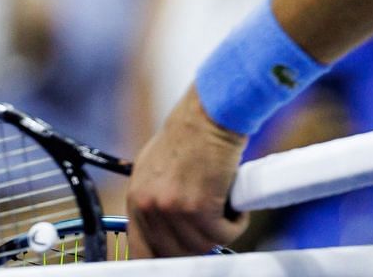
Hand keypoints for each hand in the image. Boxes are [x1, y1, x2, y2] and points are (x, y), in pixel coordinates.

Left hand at [127, 92, 247, 258]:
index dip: (163, 257)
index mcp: (137, 198)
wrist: (209, 114)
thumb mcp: (156, 169)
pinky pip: (223, 235)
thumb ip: (155, 201)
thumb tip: (162, 231)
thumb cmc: (190, 134)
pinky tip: (235, 205)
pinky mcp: (201, 209)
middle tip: (212, 223)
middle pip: (175, 253)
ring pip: (203, 245)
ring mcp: (173, 209)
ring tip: (224, 205)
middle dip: (198, 242)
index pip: (142, 250)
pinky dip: (235, 224)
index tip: (179, 255)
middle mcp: (150, 207)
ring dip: (220, 230)